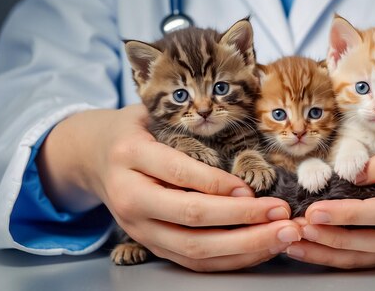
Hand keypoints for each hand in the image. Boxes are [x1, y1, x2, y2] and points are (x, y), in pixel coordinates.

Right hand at [38, 104, 300, 270]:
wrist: (92, 158)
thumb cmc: (133, 131)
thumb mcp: (149, 113)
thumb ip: (185, 122)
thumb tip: (244, 126)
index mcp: (130, 155)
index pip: (179, 173)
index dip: (217, 184)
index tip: (253, 189)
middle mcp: (130, 197)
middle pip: (190, 218)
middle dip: (243, 220)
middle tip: (283, 216)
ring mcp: (138, 227)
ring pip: (194, 249)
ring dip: (245, 247)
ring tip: (282, 236)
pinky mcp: (151, 245)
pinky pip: (193, 261)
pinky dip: (231, 259)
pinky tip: (261, 248)